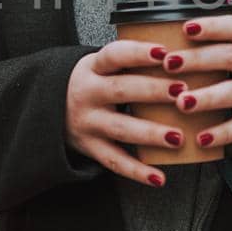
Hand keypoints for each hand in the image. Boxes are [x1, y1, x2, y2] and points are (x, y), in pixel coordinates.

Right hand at [65, 38, 188, 187]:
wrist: (48, 107)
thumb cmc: (92, 82)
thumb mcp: (100, 65)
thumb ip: (130, 61)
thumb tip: (182, 56)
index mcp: (93, 67)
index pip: (115, 55)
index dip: (139, 53)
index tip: (165, 53)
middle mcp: (88, 93)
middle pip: (122, 90)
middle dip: (154, 91)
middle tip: (183, 92)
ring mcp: (88, 123)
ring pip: (121, 129)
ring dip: (151, 133)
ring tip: (178, 137)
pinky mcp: (90, 147)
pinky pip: (115, 162)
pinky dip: (138, 172)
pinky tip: (159, 177)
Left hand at [161, 14, 231, 148]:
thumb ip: (227, 44)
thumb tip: (177, 44)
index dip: (211, 27)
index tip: (185, 29)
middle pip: (230, 57)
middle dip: (197, 60)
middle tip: (169, 64)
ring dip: (207, 97)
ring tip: (182, 102)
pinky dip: (223, 133)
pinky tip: (202, 137)